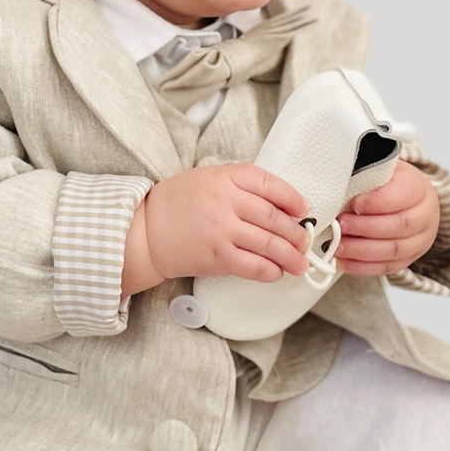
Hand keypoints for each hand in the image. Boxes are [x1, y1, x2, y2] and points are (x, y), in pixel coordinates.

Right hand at [123, 164, 311, 295]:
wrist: (145, 232)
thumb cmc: (175, 204)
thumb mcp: (205, 179)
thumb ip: (237, 185)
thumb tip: (277, 204)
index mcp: (223, 177)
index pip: (269, 183)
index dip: (292, 197)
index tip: (302, 209)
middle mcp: (225, 202)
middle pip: (275, 217)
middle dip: (296, 233)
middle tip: (304, 241)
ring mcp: (222, 231)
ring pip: (270, 244)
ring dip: (290, 256)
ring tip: (300, 263)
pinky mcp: (218, 257)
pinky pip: (254, 266)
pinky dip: (270, 271)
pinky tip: (276, 272)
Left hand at [334, 160, 438, 274]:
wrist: (407, 199)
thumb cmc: (387, 183)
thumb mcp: (379, 171)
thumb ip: (366, 178)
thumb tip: (338, 186)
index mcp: (419, 188)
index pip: (402, 196)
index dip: (377, 202)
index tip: (354, 204)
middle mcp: (426, 216)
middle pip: (399, 226)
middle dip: (365, 228)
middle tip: (340, 226)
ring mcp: (420, 240)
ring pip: (394, 250)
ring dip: (362, 250)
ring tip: (338, 246)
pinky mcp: (409, 259)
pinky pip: (388, 267)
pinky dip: (363, 266)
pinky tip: (344, 261)